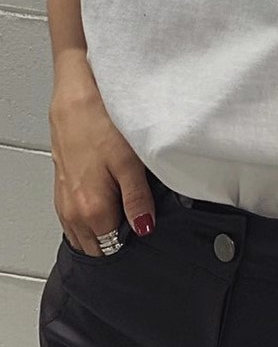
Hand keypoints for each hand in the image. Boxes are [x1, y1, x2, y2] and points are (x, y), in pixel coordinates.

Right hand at [48, 90, 155, 256]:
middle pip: (98, 245)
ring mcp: (64, 200)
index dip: (133, 238)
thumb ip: (137, 201)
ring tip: (123, 204)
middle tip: (137, 214)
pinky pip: (75, 218)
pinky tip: (105, 196)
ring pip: (84, 233)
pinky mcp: (61, 188)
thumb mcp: (131, 163)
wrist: (76, 98)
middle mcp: (73, 212)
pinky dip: (90, 216)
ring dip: (102, 228)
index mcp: (92, 211)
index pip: (114, 248)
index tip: (146, 223)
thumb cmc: (102, 124)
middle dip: (117, 238)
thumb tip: (144, 227)